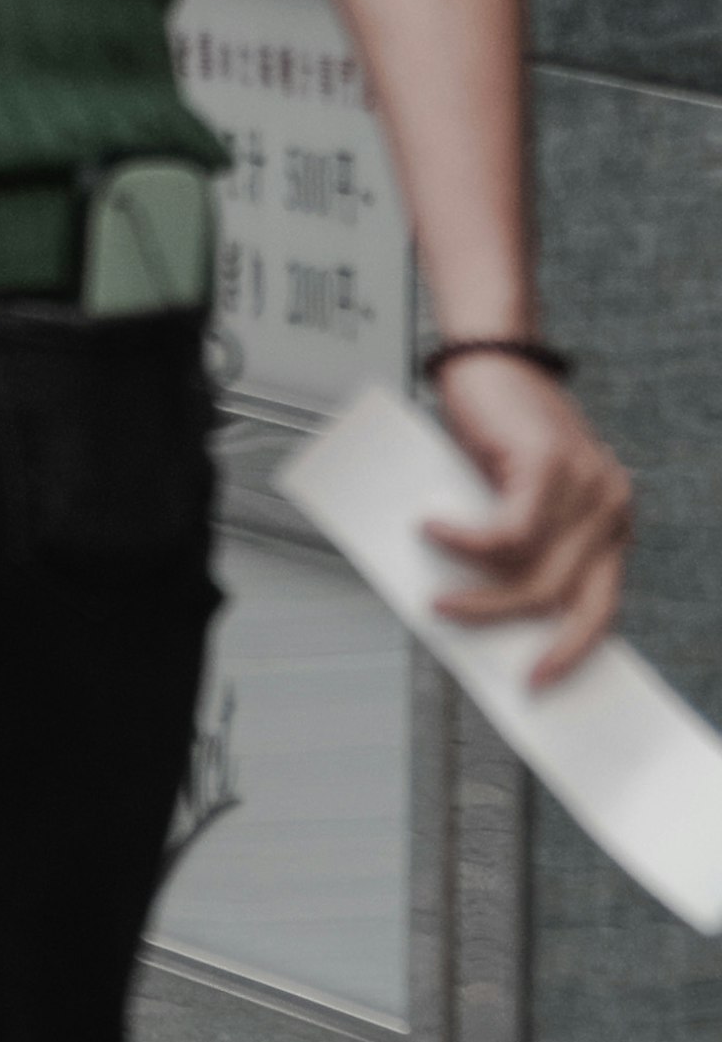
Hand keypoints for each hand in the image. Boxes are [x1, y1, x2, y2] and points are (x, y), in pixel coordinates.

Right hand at [423, 350, 634, 685]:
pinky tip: (432, 531)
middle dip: (519, 632)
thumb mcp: (512, 502)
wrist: (489, 361)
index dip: (575, 648)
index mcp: (607, 521)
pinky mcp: (549, 465)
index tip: (542, 680)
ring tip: (438, 597)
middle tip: (469, 637)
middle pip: (571, 598)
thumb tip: (484, 614)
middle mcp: (609, 505)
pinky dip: (465, 543)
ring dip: (479, 595)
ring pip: (534, 573)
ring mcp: (586, 484)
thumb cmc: (495, 431)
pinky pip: (508, 534)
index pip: (603, 602)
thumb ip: (514, 550)